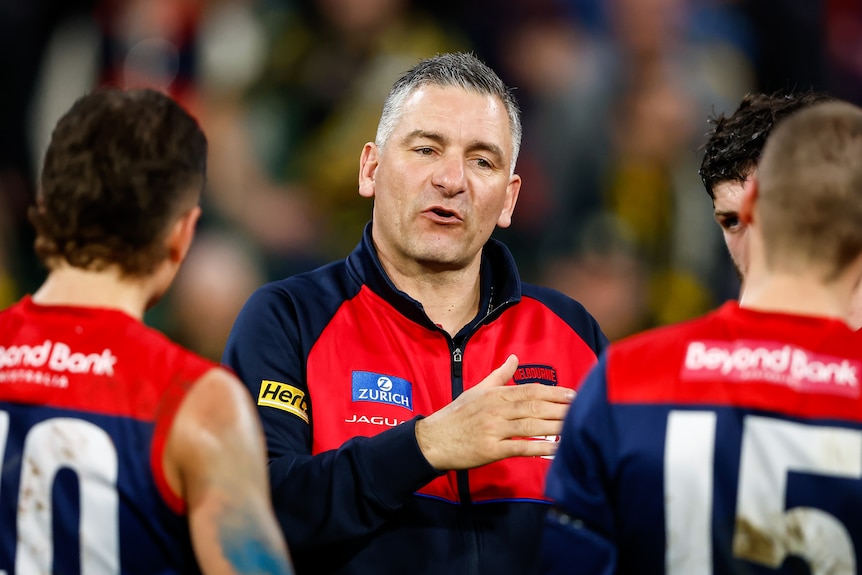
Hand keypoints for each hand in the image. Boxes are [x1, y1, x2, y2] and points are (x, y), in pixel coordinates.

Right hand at [414, 354, 575, 470]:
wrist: (433, 440)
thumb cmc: (456, 415)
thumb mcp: (477, 391)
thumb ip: (499, 375)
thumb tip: (514, 358)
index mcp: (495, 394)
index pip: (531, 390)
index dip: (554, 392)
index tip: (574, 394)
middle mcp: (496, 409)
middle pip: (534, 407)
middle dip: (560, 408)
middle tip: (583, 408)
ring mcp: (493, 429)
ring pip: (531, 426)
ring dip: (555, 426)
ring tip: (576, 426)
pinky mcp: (491, 449)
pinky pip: (521, 448)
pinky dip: (540, 448)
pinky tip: (557, 449)